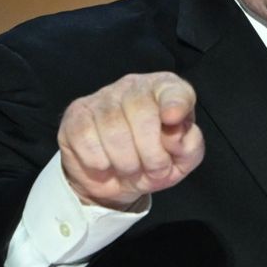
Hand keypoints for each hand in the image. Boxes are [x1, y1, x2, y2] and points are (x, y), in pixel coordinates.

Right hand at [57, 72, 204, 209]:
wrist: (116, 180)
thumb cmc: (154, 162)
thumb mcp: (181, 160)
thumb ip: (189, 145)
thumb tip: (175, 134)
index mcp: (165, 90)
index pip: (172, 89)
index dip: (174, 103)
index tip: (172, 118)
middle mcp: (133, 86)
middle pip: (141, 112)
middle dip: (151, 153)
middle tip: (153, 170)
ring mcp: (102, 97)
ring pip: (113, 128)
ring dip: (126, 162)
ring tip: (130, 169)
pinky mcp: (76, 114)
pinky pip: (87, 139)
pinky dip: (99, 162)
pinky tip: (105, 164)